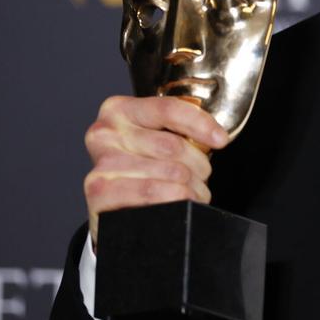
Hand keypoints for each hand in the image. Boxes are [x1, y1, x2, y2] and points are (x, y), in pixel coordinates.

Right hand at [82, 95, 229, 248]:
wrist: (113, 209)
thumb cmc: (141, 169)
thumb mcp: (155, 139)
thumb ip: (177, 129)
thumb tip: (216, 137)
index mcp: (119, 110)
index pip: (169, 109)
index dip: (201, 124)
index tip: (221, 140)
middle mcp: (104, 133)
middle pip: (173, 145)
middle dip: (199, 166)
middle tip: (201, 178)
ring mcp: (100, 164)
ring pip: (170, 172)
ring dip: (192, 188)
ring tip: (193, 194)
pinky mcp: (99, 193)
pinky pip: (152, 193)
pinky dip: (174, 202)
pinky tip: (177, 206)